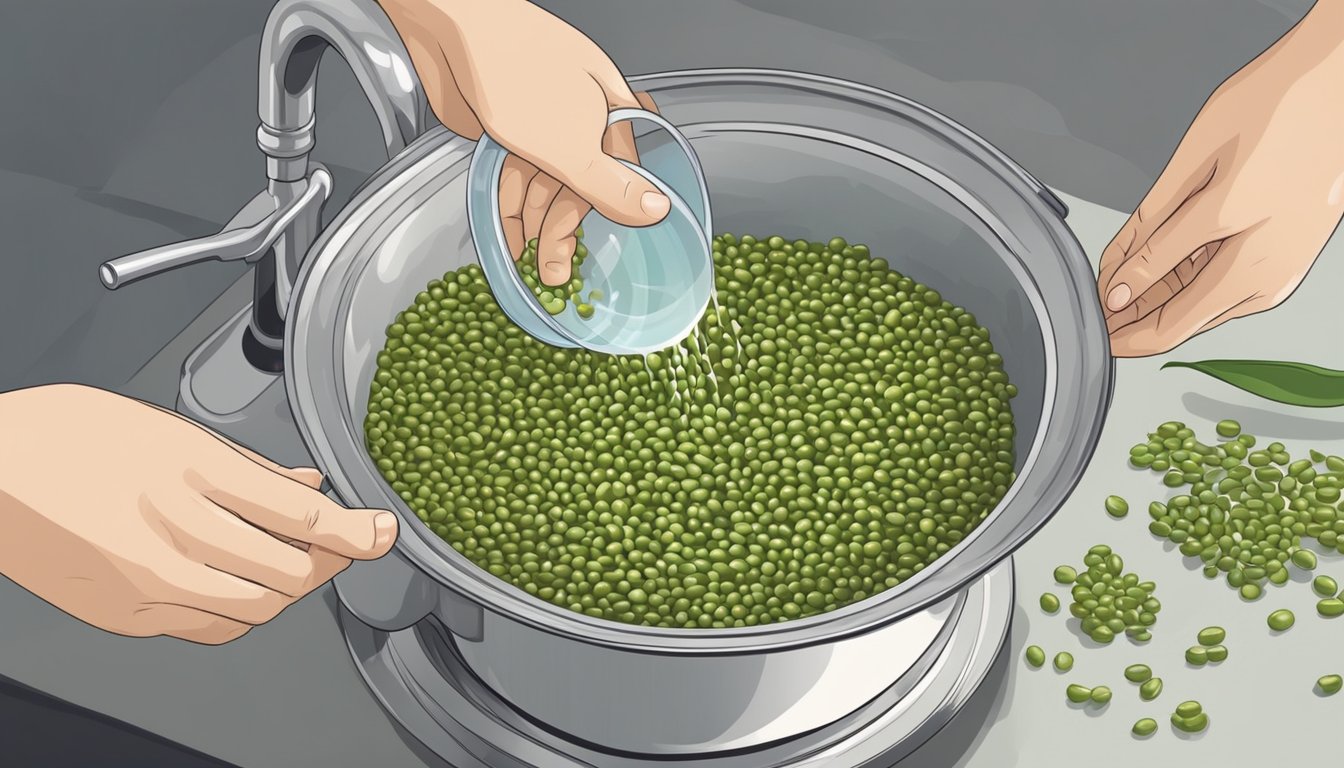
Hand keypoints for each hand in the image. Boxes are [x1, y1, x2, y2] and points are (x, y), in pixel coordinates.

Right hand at [0, 384, 397, 644]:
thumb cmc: (67, 436)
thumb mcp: (168, 428)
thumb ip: (248, 466)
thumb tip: (309, 487)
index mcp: (189, 471)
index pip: (301, 518)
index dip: (356, 530)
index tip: (381, 531)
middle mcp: (173, 531)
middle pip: (289, 572)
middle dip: (328, 561)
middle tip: (340, 543)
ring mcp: (148, 582)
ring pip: (255, 609)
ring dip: (286, 590)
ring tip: (290, 560)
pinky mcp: (127, 614)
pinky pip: (208, 628)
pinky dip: (238, 609)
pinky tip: (238, 583)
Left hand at [380, 0, 670, 285]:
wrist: (452, 28)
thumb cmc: (515, 70)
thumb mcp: (569, 142)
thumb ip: (611, 183)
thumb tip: (659, 209)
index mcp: (612, 117)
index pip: (622, 183)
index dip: (606, 225)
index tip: (593, 260)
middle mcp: (582, 123)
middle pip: (582, 190)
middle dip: (565, 233)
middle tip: (553, 273)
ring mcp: (542, 127)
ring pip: (545, 187)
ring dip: (533, 224)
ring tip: (521, 256)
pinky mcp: (507, 132)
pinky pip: (515, 180)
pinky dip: (510, 206)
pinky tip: (505, 233)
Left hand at [1097, 1, 1343, 356]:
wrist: (1339, 79)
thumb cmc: (1278, 105)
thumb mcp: (1196, 165)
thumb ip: (1150, 233)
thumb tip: (1117, 283)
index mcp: (1244, 252)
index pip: (1163, 324)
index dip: (1116, 327)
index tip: (1088, 317)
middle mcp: (1269, 274)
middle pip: (1183, 324)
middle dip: (1132, 322)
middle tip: (1094, 309)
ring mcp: (1285, 271)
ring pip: (1205, 309)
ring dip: (1159, 304)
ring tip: (1119, 284)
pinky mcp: (1290, 260)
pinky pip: (1230, 288)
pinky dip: (1190, 283)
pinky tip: (1162, 268)